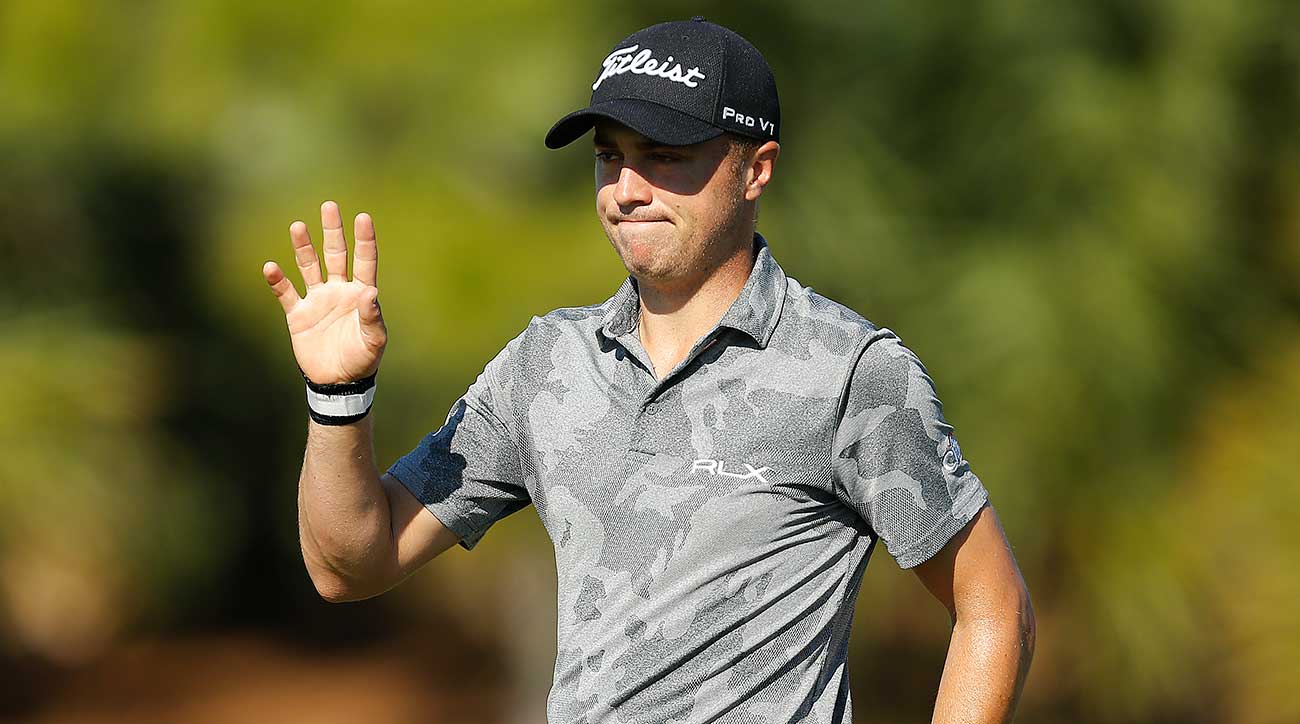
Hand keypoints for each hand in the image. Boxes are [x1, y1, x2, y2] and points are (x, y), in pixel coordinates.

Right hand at [262, 201, 386, 384]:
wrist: (338, 382)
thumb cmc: (362, 360)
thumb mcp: (374, 340)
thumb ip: (372, 316)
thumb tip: (370, 292)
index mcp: (360, 294)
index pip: (364, 261)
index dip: (364, 240)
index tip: (363, 217)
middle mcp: (338, 291)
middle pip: (335, 255)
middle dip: (333, 232)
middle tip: (329, 206)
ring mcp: (317, 300)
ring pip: (309, 267)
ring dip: (304, 248)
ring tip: (298, 226)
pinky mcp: (298, 315)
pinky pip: (286, 293)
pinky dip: (278, 281)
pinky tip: (271, 267)